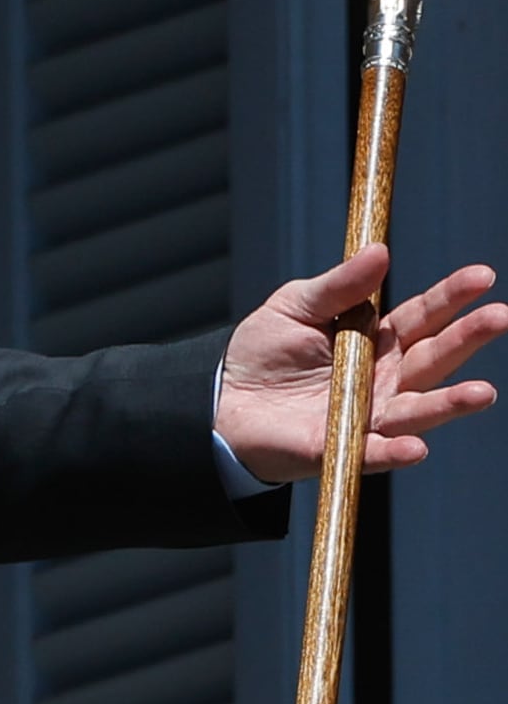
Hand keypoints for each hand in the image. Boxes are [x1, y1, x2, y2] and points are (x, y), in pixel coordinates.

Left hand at [214, 245, 507, 481]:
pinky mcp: (343, 447)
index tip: (483, 276)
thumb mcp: (295, 306)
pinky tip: (417, 447)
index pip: (422, 316)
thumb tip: (379, 251)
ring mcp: (369, 414)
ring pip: (418, 409)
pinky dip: (396, 451)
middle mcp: (384, 378)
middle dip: (468, 338)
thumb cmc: (263, 351)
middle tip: (500, 316)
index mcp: (375, 339)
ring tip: (483, 393)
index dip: (452, 297)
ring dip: (450, 403)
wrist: (222, 401)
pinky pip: (375, 452)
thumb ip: (338, 286)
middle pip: (434, 358)